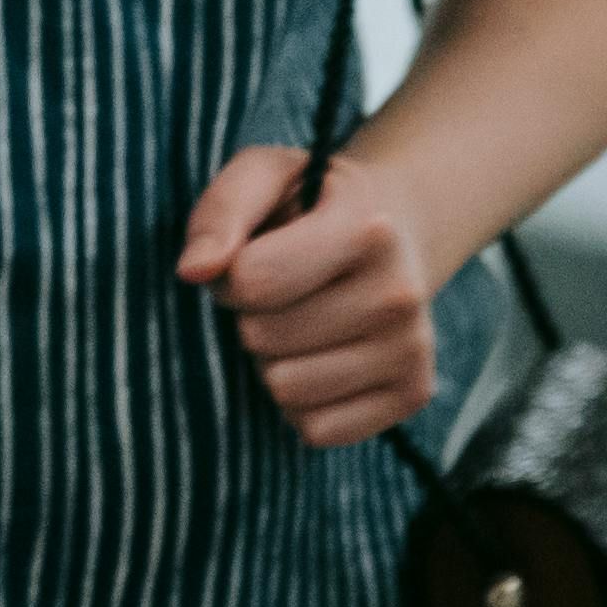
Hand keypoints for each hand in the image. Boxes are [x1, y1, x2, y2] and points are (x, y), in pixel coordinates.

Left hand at [176, 147, 449, 448]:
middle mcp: (401, 293)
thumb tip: (193, 271)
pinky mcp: (411, 395)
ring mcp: (412, 350)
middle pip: (263, 338)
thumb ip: (222, 213)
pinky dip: (301, 403)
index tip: (248, 258)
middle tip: (280, 293)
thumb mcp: (261, 177)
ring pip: (286, 389)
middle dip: (251, 317)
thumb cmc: (308, 207)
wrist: (390, 238)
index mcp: (367, 228)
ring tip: (301, 322)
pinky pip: (316, 429)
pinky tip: (321, 358)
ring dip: (273, 361)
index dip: (229, 275)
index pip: (253, 280)